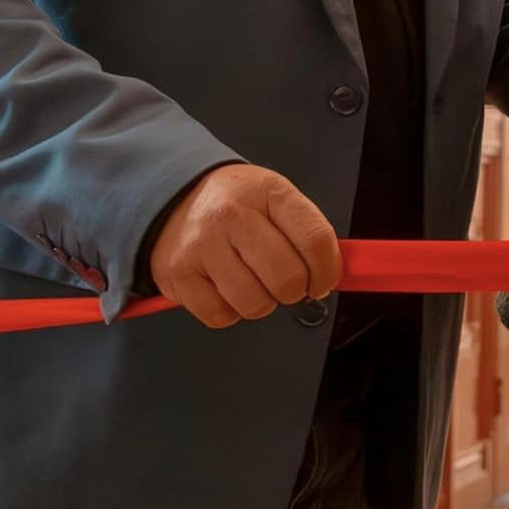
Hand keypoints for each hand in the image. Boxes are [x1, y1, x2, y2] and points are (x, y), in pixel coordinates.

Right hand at [148, 163, 340, 329]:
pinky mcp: (178, 273)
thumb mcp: (278, 199)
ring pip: (255, 303)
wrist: (177, 197)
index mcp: (268, 192)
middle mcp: (232, 216)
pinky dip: (230, 311)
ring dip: (262, 302)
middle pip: (287, 278)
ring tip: (254, 281)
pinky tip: (227, 287)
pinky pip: (221, 317)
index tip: (324, 280)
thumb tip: (331, 276)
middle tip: (287, 282)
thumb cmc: (239, 204)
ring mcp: (202, 245)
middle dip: (296, 290)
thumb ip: (308, 233)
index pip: (315, 240)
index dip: (328, 271)